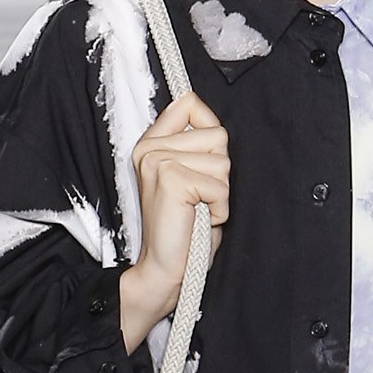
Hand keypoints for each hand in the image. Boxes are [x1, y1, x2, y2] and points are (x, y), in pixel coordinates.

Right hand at [122, 93, 229, 346]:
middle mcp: (150, 147)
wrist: (163, 269)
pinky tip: (200, 219)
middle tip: (199, 198)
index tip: (203, 163)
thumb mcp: (189, 180)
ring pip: (222, 162)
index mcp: (151, 144)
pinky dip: (219, 208)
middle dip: (220, 172)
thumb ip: (196, 149)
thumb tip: (216, 129)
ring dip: (221, 193)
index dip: (209, 129)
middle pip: (217, 134)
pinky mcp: (172, 179)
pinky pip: (220, 186)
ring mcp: (158, 161)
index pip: (190, 103)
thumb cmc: (182, 230)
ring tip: (198, 210)